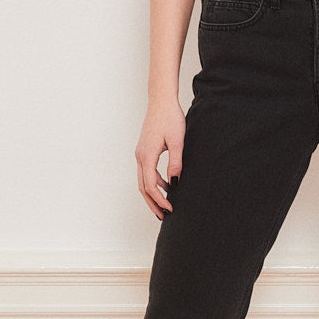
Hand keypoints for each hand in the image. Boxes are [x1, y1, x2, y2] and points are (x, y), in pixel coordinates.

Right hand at [136, 97, 186, 219]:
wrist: (161, 101)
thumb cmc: (170, 118)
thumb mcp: (178, 141)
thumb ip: (176, 162)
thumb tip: (175, 182)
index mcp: (147, 156)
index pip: (151, 186)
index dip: (160, 200)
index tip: (170, 209)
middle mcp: (140, 156)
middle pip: (143, 187)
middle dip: (152, 203)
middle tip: (163, 216)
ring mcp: (140, 153)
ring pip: (143, 181)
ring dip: (152, 195)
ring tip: (164, 206)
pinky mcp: (144, 150)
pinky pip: (146, 172)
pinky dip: (154, 182)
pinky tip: (167, 185)